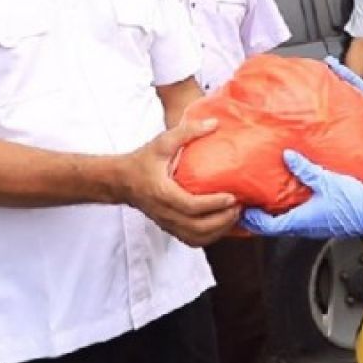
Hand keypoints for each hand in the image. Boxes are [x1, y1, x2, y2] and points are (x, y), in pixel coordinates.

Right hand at [121, 118, 239, 246]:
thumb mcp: (162, 142)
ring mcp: (167, 223)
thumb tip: (214, 123)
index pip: (191, 206)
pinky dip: (211, 236)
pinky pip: (193, 240)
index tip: (232, 197)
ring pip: (197, 238)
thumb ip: (187, 131)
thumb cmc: (143, 160)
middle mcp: (165, 213)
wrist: (122, 181)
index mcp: (162, 193)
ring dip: (219, 230)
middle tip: (240, 206)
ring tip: (235, 215)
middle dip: (222, 220)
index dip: (213, 204)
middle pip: (197, 227)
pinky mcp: (170, 228)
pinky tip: (224, 224)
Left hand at [242, 150, 362, 238]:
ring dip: (274, 213)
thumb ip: (304, 169)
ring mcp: (314, 226)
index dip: (249, 219)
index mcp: (300, 221)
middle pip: (273, 225)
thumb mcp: (326, 180)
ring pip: (287, 223)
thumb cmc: (354, 203)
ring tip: (267, 196)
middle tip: (248, 201)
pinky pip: (300, 218)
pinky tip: (293, 196)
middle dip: (259, 216)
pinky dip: (289, 210)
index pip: (266, 226)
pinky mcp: (324, 222)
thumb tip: (287, 156)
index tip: (240, 208)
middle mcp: (304, 228)